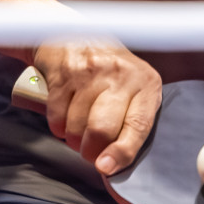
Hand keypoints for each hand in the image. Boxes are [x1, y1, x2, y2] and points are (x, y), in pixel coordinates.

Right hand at [29, 38, 162, 174]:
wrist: (73, 35)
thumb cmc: (109, 70)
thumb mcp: (133, 88)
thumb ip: (132, 120)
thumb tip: (117, 163)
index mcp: (146, 82)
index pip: (138, 125)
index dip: (122, 152)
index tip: (107, 168)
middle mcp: (121, 74)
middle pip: (102, 129)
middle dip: (90, 151)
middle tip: (89, 152)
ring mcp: (91, 71)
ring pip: (76, 126)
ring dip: (72, 138)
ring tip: (77, 131)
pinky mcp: (64, 72)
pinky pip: (57, 115)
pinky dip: (57, 126)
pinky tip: (64, 118)